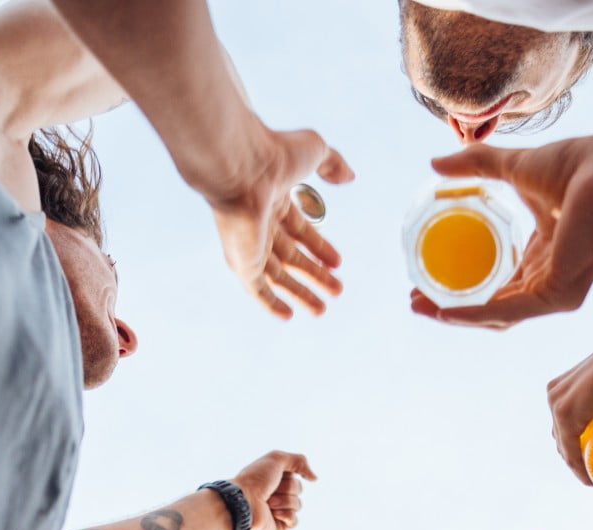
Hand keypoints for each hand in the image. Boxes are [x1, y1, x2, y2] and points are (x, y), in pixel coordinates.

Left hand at [203, 127, 353, 318]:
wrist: (242, 167)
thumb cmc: (275, 154)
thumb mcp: (316, 151)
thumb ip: (334, 163)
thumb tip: (350, 177)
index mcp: (275, 200)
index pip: (299, 230)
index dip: (319, 247)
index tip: (338, 263)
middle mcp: (260, 224)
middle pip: (290, 256)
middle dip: (314, 274)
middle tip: (336, 289)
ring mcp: (249, 244)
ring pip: (277, 276)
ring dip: (300, 292)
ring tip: (322, 310)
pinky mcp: (241, 261)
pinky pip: (256, 289)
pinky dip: (270, 303)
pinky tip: (287, 316)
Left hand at [232, 451, 317, 529]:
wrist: (244, 501)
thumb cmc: (255, 479)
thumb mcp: (277, 458)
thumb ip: (299, 461)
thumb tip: (314, 478)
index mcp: (275, 479)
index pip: (296, 476)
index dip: (288, 475)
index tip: (275, 475)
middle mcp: (276, 493)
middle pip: (298, 489)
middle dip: (287, 488)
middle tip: (270, 491)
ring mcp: (278, 510)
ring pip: (298, 505)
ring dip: (284, 501)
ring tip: (268, 503)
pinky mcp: (278, 525)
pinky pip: (295, 521)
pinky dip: (286, 516)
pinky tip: (274, 513)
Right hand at [408, 133, 592, 328]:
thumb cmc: (577, 165)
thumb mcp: (513, 167)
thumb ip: (476, 165)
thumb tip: (434, 162)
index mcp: (544, 254)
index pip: (500, 283)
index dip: (462, 286)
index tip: (426, 278)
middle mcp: (551, 279)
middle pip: (494, 306)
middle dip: (451, 307)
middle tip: (415, 298)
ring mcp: (556, 291)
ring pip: (497, 316)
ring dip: (456, 315)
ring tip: (421, 306)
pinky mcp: (559, 294)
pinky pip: (509, 312)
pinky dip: (475, 313)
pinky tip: (445, 310)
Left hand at [547, 337, 592, 484]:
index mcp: (572, 386)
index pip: (570, 424)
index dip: (583, 448)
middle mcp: (559, 392)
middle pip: (565, 436)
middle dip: (582, 458)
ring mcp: (558, 400)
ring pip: (565, 444)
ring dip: (581, 465)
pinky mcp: (564, 409)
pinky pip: (568, 447)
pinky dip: (579, 466)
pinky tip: (592, 480)